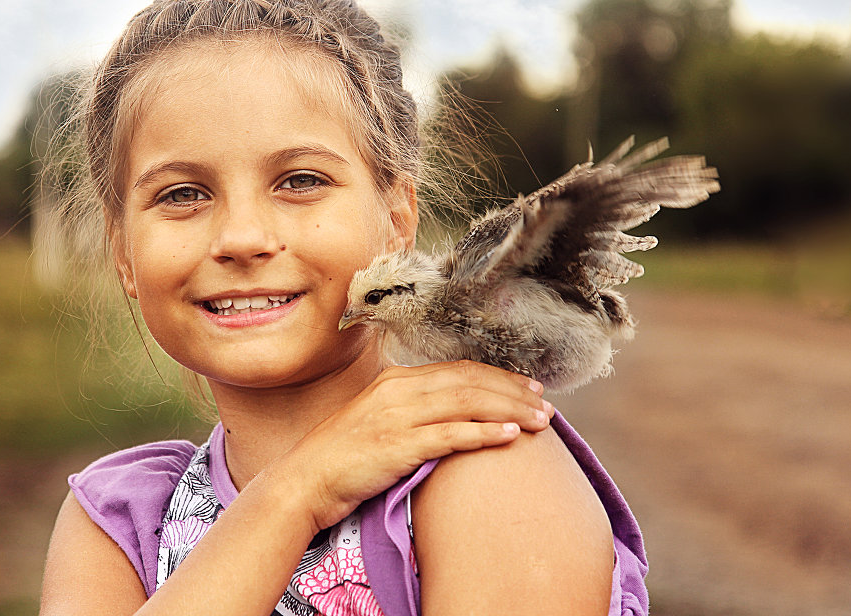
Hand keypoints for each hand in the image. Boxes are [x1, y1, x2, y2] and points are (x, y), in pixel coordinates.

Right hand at [275, 360, 554, 530]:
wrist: (305, 480)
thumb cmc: (342, 458)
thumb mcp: (377, 420)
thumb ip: (410, 411)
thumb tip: (448, 415)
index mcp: (395, 380)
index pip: (458, 370)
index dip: (497, 377)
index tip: (527, 387)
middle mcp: (399, 390)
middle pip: (469, 382)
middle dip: (512, 391)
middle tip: (546, 403)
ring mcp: (398, 416)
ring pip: (467, 403)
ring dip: (509, 410)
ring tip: (539, 420)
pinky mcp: (398, 444)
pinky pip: (451, 434)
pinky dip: (484, 433)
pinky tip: (510, 436)